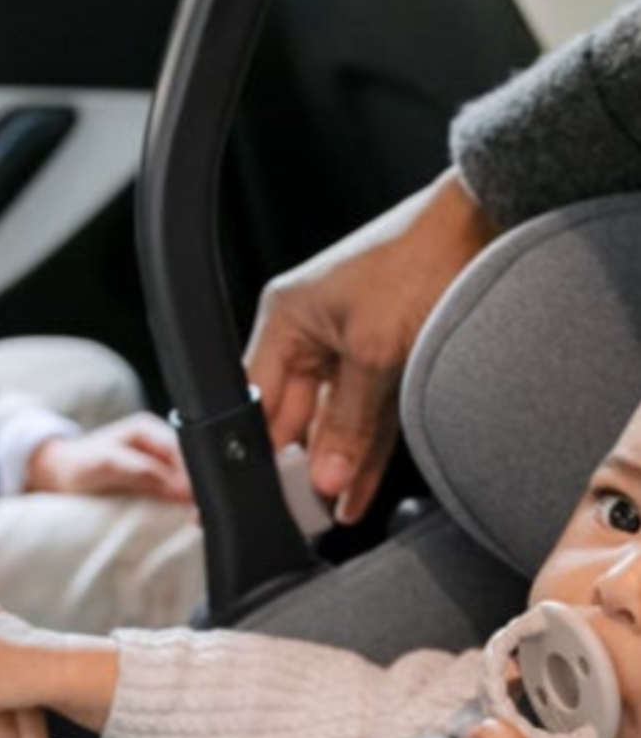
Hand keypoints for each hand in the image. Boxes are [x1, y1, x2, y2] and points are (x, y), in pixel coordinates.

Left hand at [25, 411, 191, 503]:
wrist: (56, 476)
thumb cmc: (75, 467)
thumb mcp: (103, 466)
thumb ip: (137, 471)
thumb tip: (174, 486)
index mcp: (147, 429)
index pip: (182, 451)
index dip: (190, 476)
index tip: (193, 501)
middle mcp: (155, 442)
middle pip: (188, 465)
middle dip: (195, 490)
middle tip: (197, 517)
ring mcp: (155, 461)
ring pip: (184, 480)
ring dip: (190, 500)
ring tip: (194, 521)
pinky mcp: (153, 481)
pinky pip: (174, 492)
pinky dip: (179, 505)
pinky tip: (183, 519)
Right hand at [244, 169, 496, 522]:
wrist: (481, 223)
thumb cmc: (416, 263)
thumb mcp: (375, 351)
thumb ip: (347, 421)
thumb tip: (325, 477)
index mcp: (284, 319)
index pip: (256, 400)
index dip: (259, 449)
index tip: (263, 493)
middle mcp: (307, 332)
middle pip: (293, 413)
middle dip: (301, 464)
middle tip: (305, 513)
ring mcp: (345, 344)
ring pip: (332, 417)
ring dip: (337, 461)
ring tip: (335, 511)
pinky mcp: (381, 355)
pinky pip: (365, 412)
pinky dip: (364, 447)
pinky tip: (360, 486)